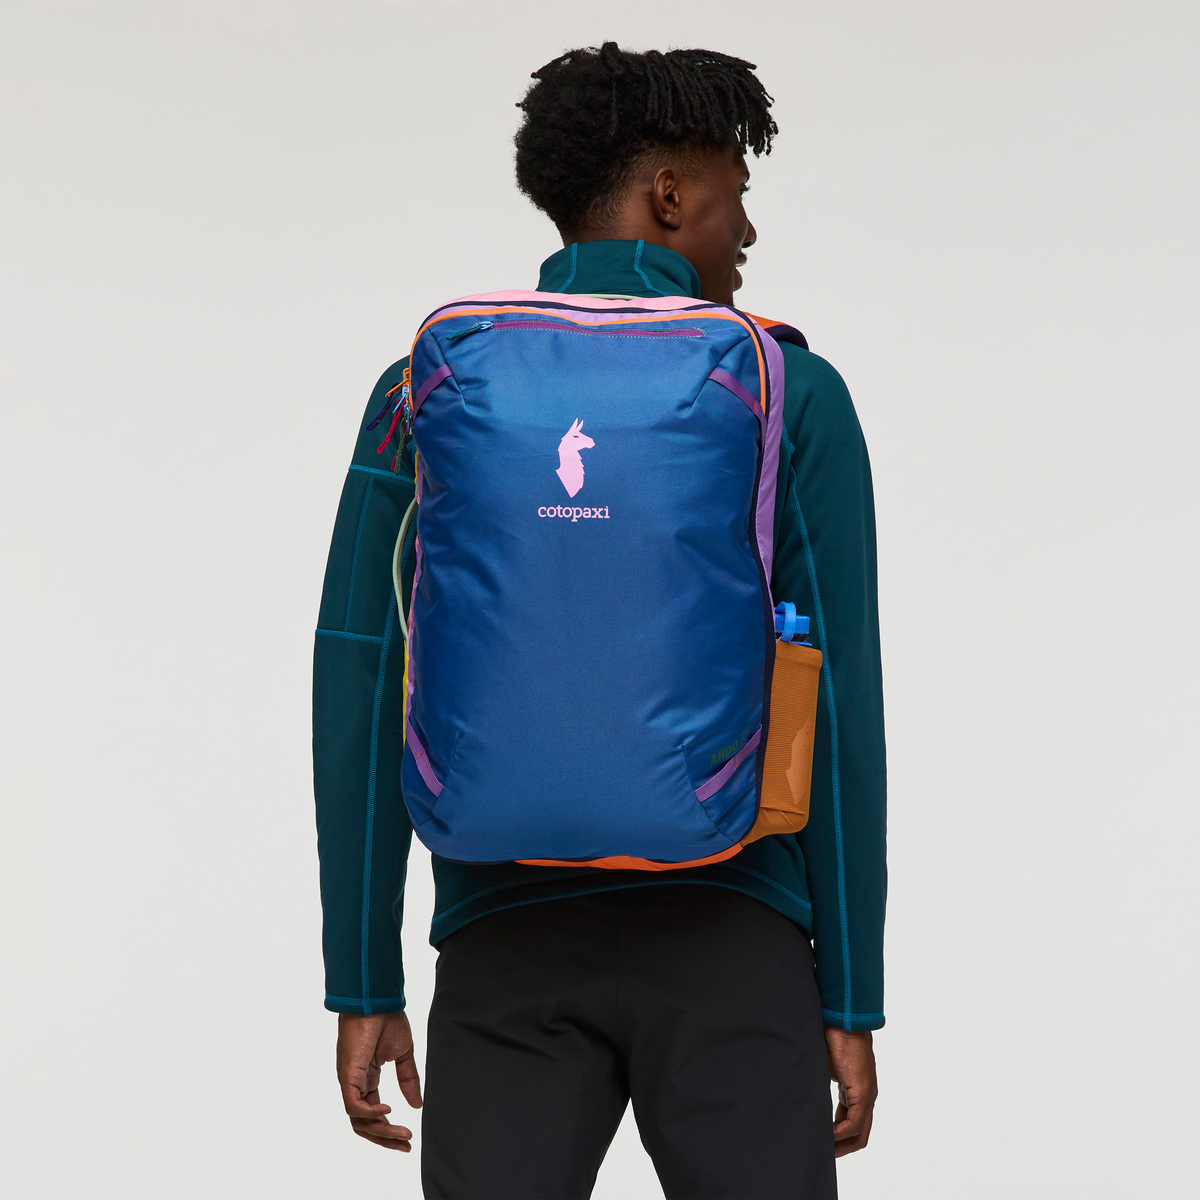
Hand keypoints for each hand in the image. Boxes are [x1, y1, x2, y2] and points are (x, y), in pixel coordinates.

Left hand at [336, 1011, 422, 1150]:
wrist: (378, 1001)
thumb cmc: (387, 1021)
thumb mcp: (403, 1055)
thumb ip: (408, 1080)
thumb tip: (417, 1105)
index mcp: (367, 1079)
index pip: (373, 1114)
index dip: (389, 1129)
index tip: (408, 1139)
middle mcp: (355, 1084)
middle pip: (364, 1123)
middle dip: (385, 1138)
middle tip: (406, 1145)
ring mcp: (349, 1080)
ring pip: (359, 1120)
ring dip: (381, 1130)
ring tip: (403, 1133)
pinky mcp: (347, 1075)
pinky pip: (353, 1105)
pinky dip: (370, 1113)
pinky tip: (388, 1110)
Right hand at [824, 1027, 877, 1156]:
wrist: (842, 1019)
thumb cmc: (832, 1035)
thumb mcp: (824, 1067)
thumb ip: (821, 1083)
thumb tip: (806, 1093)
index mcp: (857, 1089)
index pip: (852, 1123)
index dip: (838, 1137)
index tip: (822, 1142)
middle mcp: (866, 1096)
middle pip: (860, 1134)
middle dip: (842, 1148)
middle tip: (823, 1154)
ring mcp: (867, 1095)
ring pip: (860, 1133)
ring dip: (842, 1145)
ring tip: (823, 1150)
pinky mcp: (863, 1092)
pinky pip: (854, 1123)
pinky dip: (840, 1134)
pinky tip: (826, 1136)